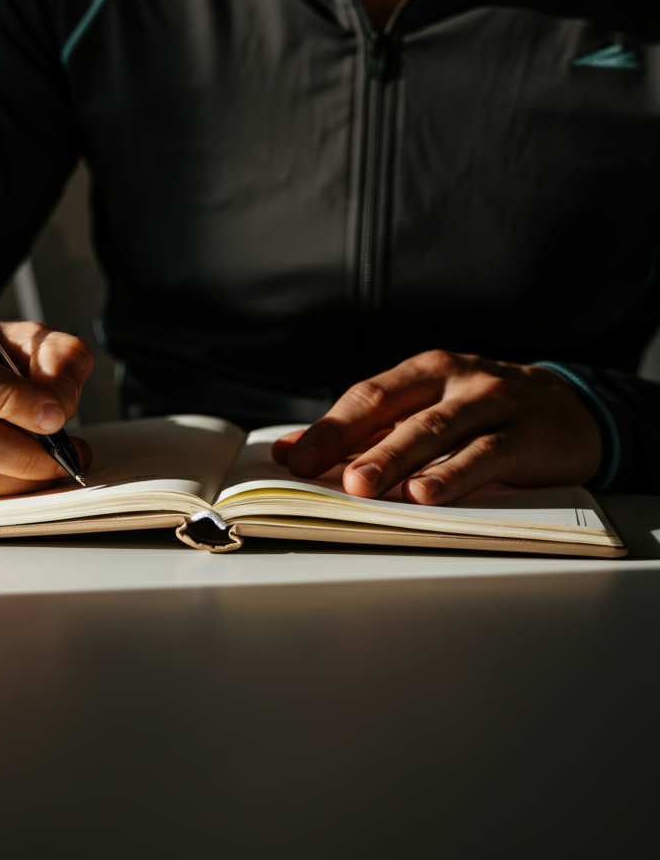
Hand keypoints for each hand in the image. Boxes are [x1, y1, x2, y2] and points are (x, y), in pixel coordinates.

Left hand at [271, 350, 601, 504]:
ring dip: (393, 459)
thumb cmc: (485, 412)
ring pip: (434, 430)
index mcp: (424, 372)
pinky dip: (452, 476)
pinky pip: (484, 455)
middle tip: (312, 469)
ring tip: (361, 486)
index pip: (366, 397)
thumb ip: (370, 431)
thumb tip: (296, 451)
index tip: (292, 458)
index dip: (327, 428)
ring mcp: (492, 403)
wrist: (575, 408)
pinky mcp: (527, 435)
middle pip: (391, 408)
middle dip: (347, 440)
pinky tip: (426, 495)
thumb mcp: (431, 408)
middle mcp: (455, 380)